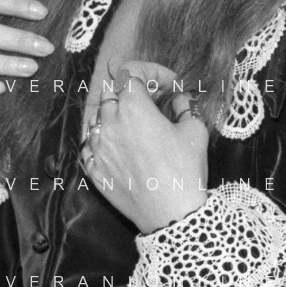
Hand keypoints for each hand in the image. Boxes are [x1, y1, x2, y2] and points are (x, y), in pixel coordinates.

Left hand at [80, 60, 209, 234]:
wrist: (171, 215)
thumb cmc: (185, 170)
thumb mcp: (195, 131)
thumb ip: (186, 106)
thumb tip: (180, 98)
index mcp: (134, 107)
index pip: (131, 72)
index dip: (151, 72)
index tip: (167, 85)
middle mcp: (110, 122)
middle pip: (111, 93)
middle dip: (131, 91)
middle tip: (152, 102)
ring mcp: (98, 147)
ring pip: (97, 118)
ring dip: (114, 115)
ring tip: (134, 125)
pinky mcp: (93, 169)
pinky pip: (90, 146)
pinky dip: (102, 141)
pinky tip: (118, 147)